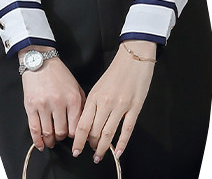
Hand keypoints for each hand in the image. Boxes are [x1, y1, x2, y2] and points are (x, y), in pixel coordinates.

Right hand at [21, 48, 85, 151]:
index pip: (76, 127)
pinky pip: (34, 129)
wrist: (40, 60)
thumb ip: (81, 104)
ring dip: (50, 141)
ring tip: (51, 141)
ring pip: (48, 133)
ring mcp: (44, 105)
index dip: (75, 136)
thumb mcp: (75, 86)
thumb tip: (83, 123)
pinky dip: (37, 141)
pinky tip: (40, 145)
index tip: (73, 137)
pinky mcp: (31, 106)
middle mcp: (59, 103)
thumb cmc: (59, 74)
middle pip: (62, 132)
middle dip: (61, 138)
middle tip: (60, 137)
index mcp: (73, 98)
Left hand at [72, 40, 156, 162]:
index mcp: (95, 96)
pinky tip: (117, 152)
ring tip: (99, 156)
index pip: (82, 124)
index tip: (76, 150)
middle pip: (94, 131)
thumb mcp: (99, 86)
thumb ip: (93, 104)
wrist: (134, 56)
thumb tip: (87, 123)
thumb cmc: (116, 71)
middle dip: (90, 145)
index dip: (78, 141)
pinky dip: (122, 143)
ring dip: (103, 148)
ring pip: (108, 133)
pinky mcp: (135, 107)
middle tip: (90, 151)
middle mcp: (106, 102)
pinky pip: (127, 129)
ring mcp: (121, 105)